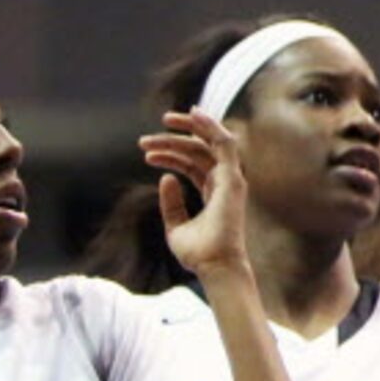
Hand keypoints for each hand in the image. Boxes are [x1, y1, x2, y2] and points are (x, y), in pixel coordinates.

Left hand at [141, 110, 250, 278]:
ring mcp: (231, 179)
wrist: (214, 265)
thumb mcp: (175, 226)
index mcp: (215, 192)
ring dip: (187, 130)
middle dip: (174, 139)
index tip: (146, 154)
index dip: (171, 154)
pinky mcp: (233, 177)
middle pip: (199, 151)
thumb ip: (171, 204)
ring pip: (210, 143)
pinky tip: (195, 115)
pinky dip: (212, 127)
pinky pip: (225, 144)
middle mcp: (225, 182)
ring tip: (162, 123)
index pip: (194, 164)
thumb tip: (165, 177)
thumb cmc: (198, 253)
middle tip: (146, 137)